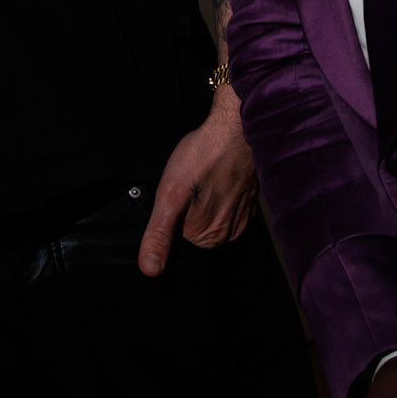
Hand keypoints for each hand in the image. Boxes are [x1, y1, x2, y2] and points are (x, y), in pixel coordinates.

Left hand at [139, 84, 257, 274]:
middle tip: (186, 187)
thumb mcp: (170, 194)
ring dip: (199, 203)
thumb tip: (150, 270)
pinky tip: (210, 177)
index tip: (173, 202)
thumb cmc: (204, 155)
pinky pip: (222, 206)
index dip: (169, 222)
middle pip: (192, 231)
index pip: (177, 243)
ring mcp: (240, 217)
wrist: (235, 127)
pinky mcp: (247, 202)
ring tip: (199, 179)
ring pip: (207, 217)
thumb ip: (160, 234)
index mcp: (208, 238)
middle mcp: (228, 234)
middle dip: (184, 212)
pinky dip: (214, 194)